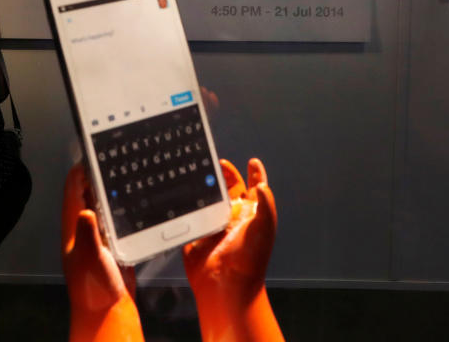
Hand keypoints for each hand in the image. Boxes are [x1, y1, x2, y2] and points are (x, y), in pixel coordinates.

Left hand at [62, 164, 142, 341]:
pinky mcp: (113, 245)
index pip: (72, 190)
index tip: (95, 152)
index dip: (80, 170)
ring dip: (111, 191)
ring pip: (102, 205)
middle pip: (87, 194)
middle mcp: (83, 229)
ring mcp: (98, 237)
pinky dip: (123, 208)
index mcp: (73, 228)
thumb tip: (86, 210)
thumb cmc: (94, 287)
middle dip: (98, 176)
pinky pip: (116, 220)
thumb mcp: (90, 258)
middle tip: (117, 159)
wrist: (107, 312)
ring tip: (129, 173)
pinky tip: (138, 202)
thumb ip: (88, 234)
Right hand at [183, 158, 282, 341]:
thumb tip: (263, 184)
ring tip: (199, 170)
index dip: (255, 174)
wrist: (224, 286)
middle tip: (216, 162)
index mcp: (251, 215)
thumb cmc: (249, 259)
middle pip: (230, 189)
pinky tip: (182, 191)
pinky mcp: (196, 232)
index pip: (256, 189)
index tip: (252, 161)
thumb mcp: (263, 228)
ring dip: (205, 185)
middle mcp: (233, 217)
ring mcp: (214, 224)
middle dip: (225, 174)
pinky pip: (191, 213)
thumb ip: (265, 204)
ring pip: (209, 198)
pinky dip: (187, 202)